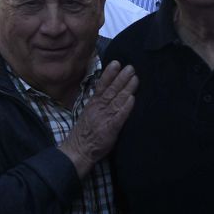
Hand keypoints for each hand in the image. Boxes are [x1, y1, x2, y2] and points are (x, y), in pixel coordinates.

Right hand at [59, 61, 136, 177]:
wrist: (78, 150)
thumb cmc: (84, 133)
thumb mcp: (88, 113)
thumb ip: (98, 103)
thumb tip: (107, 92)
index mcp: (93, 104)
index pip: (102, 85)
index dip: (109, 74)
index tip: (117, 63)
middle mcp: (99, 108)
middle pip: (111, 90)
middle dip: (122, 78)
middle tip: (131, 67)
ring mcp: (105, 118)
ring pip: (117, 100)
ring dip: (127, 89)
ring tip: (135, 78)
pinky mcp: (110, 129)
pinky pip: (119, 117)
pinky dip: (125, 108)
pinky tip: (132, 100)